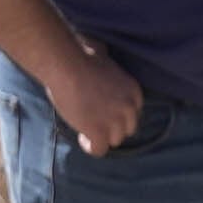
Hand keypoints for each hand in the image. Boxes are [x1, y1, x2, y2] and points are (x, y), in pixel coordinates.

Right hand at [49, 42, 145, 157]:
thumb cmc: (81, 57)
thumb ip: (108, 68)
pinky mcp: (99, 132)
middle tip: (94, 122)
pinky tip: (82, 139)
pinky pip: (100, 150)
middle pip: (127, 128)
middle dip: (112, 127)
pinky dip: (91, 147)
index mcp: (134, 93)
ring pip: (115, 140)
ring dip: (102, 137)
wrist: (68, 66)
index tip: (103, 112)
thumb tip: (100, 53)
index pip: (133, 113)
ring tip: (85, 130)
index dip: (118, 114)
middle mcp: (130, 109)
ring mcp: (116, 122)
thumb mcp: (105, 61)